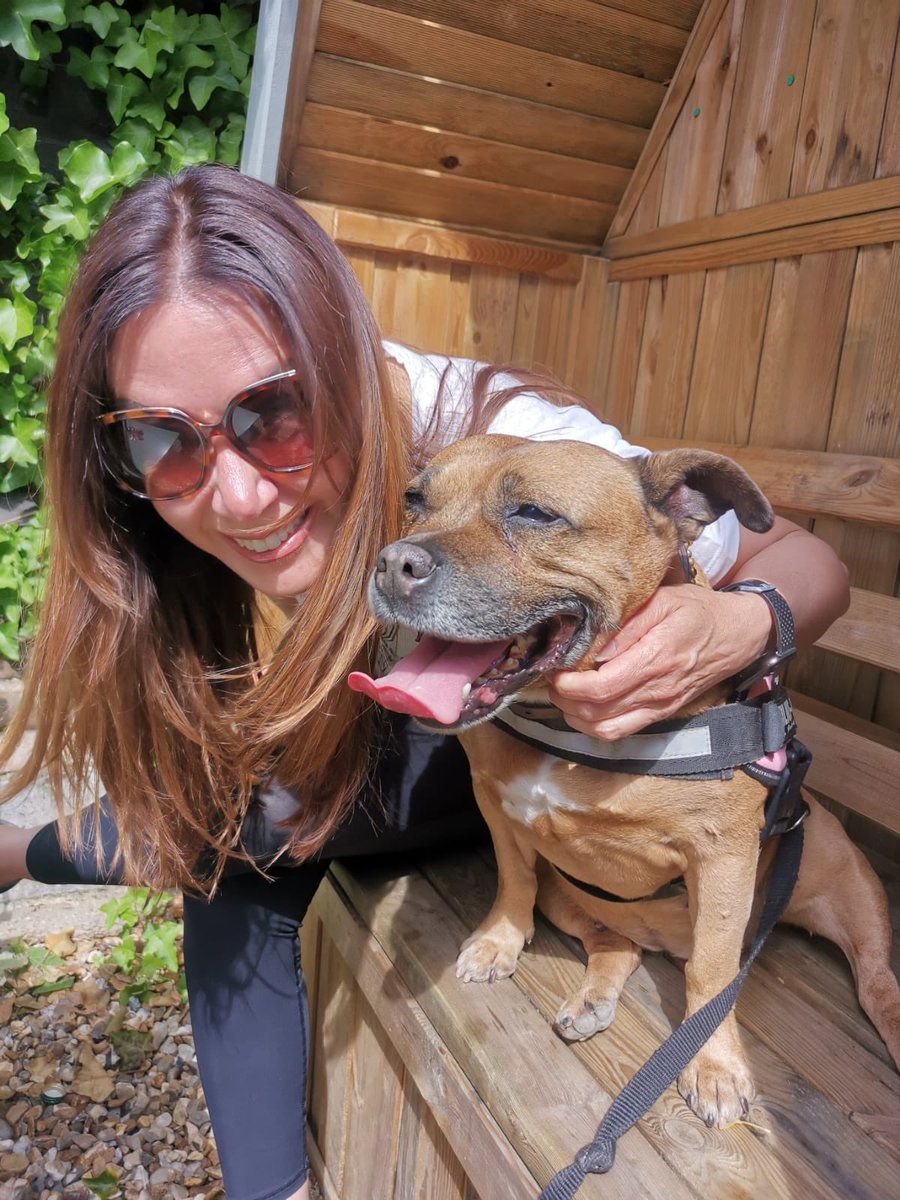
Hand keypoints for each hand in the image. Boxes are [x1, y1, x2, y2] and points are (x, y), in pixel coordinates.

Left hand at [548, 586, 772, 739]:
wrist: (736, 635)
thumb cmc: (698, 612)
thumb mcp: (663, 600)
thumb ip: (626, 624)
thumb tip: (594, 647)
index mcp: (656, 658)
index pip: (601, 687)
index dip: (569, 684)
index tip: (556, 669)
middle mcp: (657, 690)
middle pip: (596, 713)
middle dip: (564, 700)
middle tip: (554, 678)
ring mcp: (659, 706)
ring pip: (605, 729)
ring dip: (575, 717)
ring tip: (565, 693)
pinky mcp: (660, 713)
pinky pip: (620, 731)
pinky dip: (594, 725)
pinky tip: (584, 706)